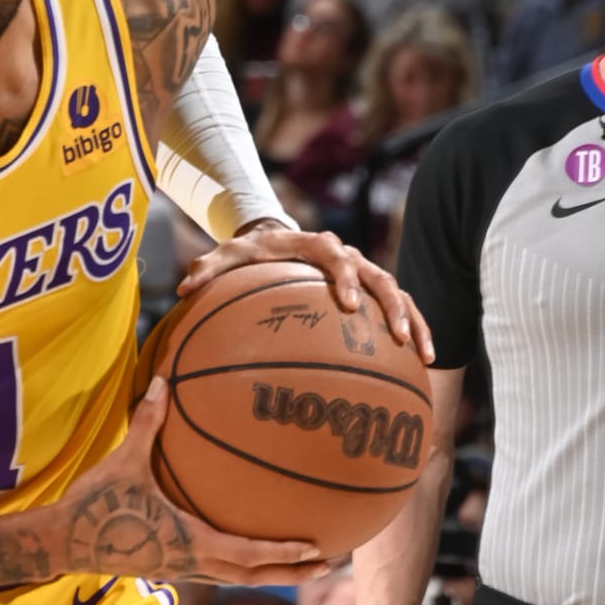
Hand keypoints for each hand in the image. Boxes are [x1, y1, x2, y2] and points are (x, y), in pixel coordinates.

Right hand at [56, 377, 328, 587]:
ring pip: (237, 576)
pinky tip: (248, 544)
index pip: (249, 554)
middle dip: (293, 571)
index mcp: (189, 543)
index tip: (317, 547)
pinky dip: (242, 562)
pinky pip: (217, 567)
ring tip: (301, 560)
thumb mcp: (123, 462)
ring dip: (271, 571)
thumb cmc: (93, 505)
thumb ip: (147, 423)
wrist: (60, 543)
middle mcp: (191, 562)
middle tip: (329, 561)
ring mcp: (180, 568)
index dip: (284, 553)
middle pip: (254, 575)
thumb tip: (162, 381)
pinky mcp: (169, 566)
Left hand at [181, 225, 434, 361]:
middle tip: (397, 336)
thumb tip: (181, 288)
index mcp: (318, 245)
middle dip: (391, 307)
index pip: (337, 258)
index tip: (348, 305)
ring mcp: (365, 274)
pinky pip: (401, 309)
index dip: (345, 279)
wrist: (279, 241)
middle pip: (380, 277)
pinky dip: (416, 330)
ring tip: (423, 355)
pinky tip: (422, 363)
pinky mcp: (373, 291)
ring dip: (414, 322)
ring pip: (399, 294)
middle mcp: (349, 256)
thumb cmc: (253, 253)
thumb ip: (208, 268)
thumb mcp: (229, 254)